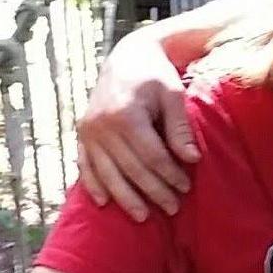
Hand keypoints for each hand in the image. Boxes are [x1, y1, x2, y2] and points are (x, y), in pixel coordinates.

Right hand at [76, 31, 196, 219]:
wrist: (127, 55)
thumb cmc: (156, 75)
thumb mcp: (173, 94)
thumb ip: (179, 127)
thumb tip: (191, 159)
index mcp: (126, 115)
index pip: (151, 157)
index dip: (169, 175)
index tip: (185, 187)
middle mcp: (102, 125)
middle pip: (131, 169)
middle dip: (153, 191)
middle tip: (172, 208)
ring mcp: (88, 131)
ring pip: (107, 174)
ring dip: (125, 198)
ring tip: (144, 216)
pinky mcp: (81, 133)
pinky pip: (85, 166)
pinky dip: (94, 185)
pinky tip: (105, 203)